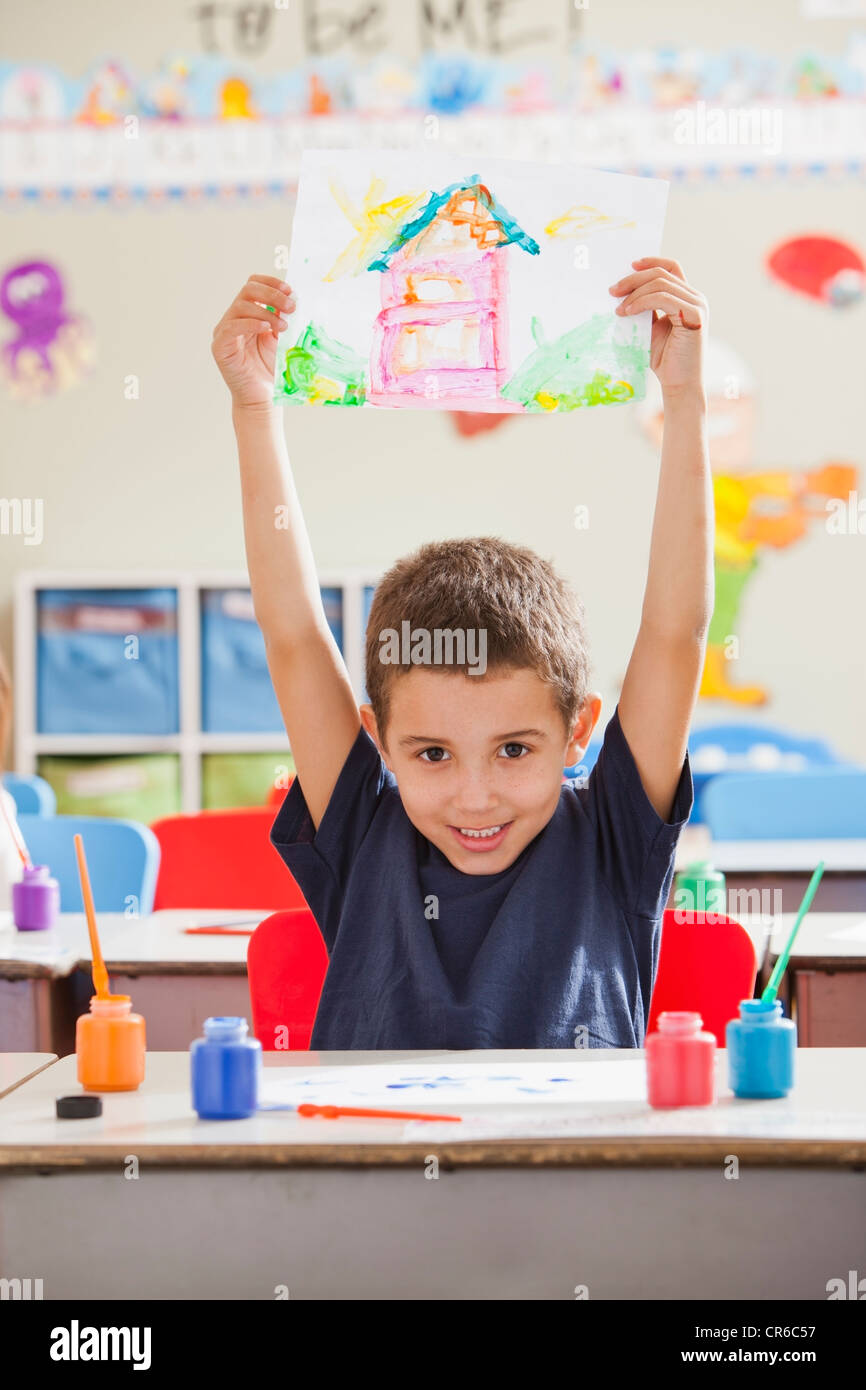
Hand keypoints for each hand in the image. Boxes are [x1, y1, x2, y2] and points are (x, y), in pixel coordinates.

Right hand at [211, 274, 295, 408]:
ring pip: (241, 306)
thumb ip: (283, 317)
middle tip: (291, 307)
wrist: (263, 397)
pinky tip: (267, 329)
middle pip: (247, 290)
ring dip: (266, 312)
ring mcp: (224, 331)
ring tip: (283, 326)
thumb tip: (292, 298)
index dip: (271, 283)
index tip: (290, 290)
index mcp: (248, 313)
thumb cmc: (271, 369)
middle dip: (272, 295)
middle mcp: (233, 318)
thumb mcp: (281, 338)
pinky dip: (251, 324)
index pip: (253, 285)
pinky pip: (232, 326)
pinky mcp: (219, 346)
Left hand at [609, 257, 705, 394]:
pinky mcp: (694, 317)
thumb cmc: (663, 359)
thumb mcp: (650, 328)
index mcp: (687, 298)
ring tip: (618, 308)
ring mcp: (697, 306)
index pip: (672, 268)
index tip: (630, 265)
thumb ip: (643, 309)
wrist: (678, 384)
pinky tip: (628, 312)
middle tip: (612, 291)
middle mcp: (696, 298)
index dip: (651, 262)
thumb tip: (619, 294)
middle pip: (662, 274)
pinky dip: (642, 302)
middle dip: (633, 279)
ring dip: (634, 293)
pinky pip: (663, 299)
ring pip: (661, 284)